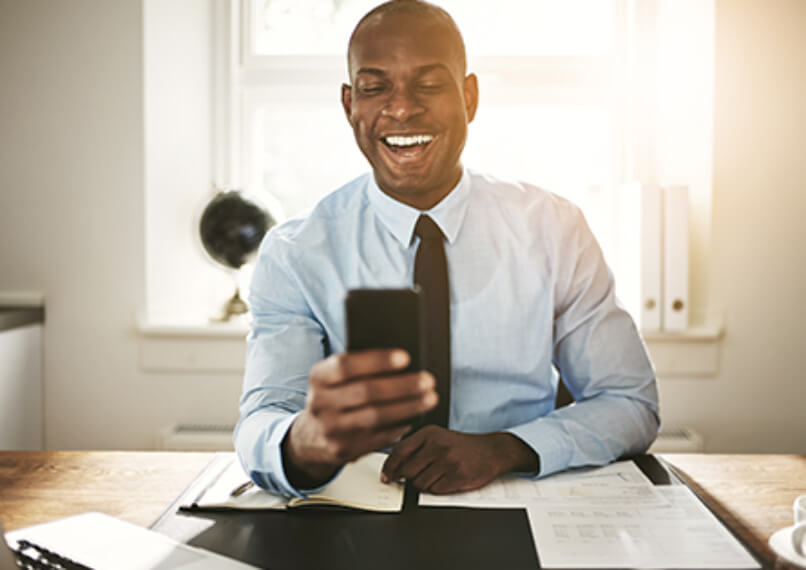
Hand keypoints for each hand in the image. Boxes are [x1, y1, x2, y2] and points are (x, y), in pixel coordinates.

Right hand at [282, 349, 437, 488]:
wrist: (309, 438)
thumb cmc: (332, 398)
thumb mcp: (333, 378)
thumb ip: (358, 368)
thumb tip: (401, 361)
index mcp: (318, 378)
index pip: (346, 366)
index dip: (377, 361)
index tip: (405, 357)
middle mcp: (320, 403)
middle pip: (366, 392)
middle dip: (402, 385)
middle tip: (428, 380)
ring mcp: (331, 430)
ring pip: (375, 417)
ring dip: (408, 407)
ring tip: (429, 398)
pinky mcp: (343, 450)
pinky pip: (377, 438)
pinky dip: (399, 426)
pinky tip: (414, 417)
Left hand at [381, 426, 538, 493]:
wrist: (492, 451)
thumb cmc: (461, 446)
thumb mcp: (437, 437)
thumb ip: (415, 448)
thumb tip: (392, 467)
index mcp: (429, 433)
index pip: (400, 451)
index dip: (389, 466)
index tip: (386, 476)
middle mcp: (438, 445)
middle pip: (408, 471)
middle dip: (408, 478)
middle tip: (415, 476)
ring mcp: (448, 461)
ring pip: (420, 483)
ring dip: (424, 484)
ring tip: (437, 475)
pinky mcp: (458, 476)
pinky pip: (435, 490)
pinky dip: (437, 488)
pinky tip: (446, 479)